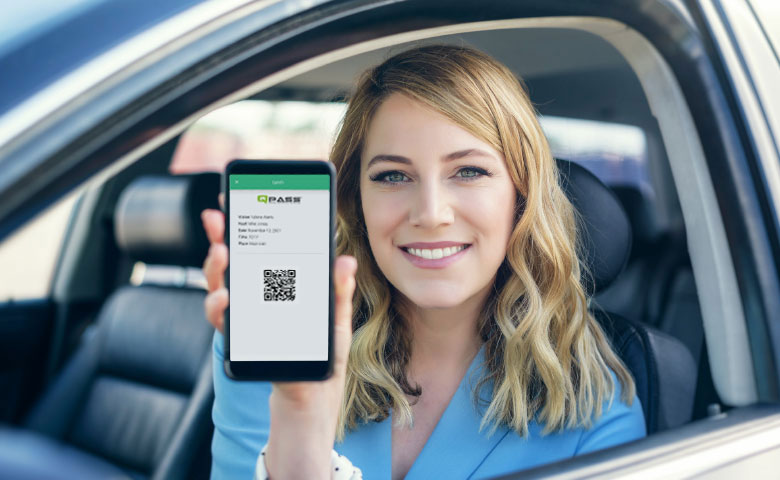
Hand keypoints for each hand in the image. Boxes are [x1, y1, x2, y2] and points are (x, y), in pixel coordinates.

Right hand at [201, 201, 357, 478]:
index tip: (234, 201)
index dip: (244, 225)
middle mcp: (255, 299)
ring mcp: (246, 319)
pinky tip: (225, 298)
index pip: (257, 250)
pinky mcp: (242, 340)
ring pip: (219, 287)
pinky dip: (219, 308)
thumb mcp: (337, 318)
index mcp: (277, 286)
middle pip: (231, 263)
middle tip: (217, 218)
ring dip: (215, 269)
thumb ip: (338, 290)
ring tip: (222, 253)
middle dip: (220, 237)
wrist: (314, 396)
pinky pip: (223, 322)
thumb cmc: (323, 354)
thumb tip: (346, 259)